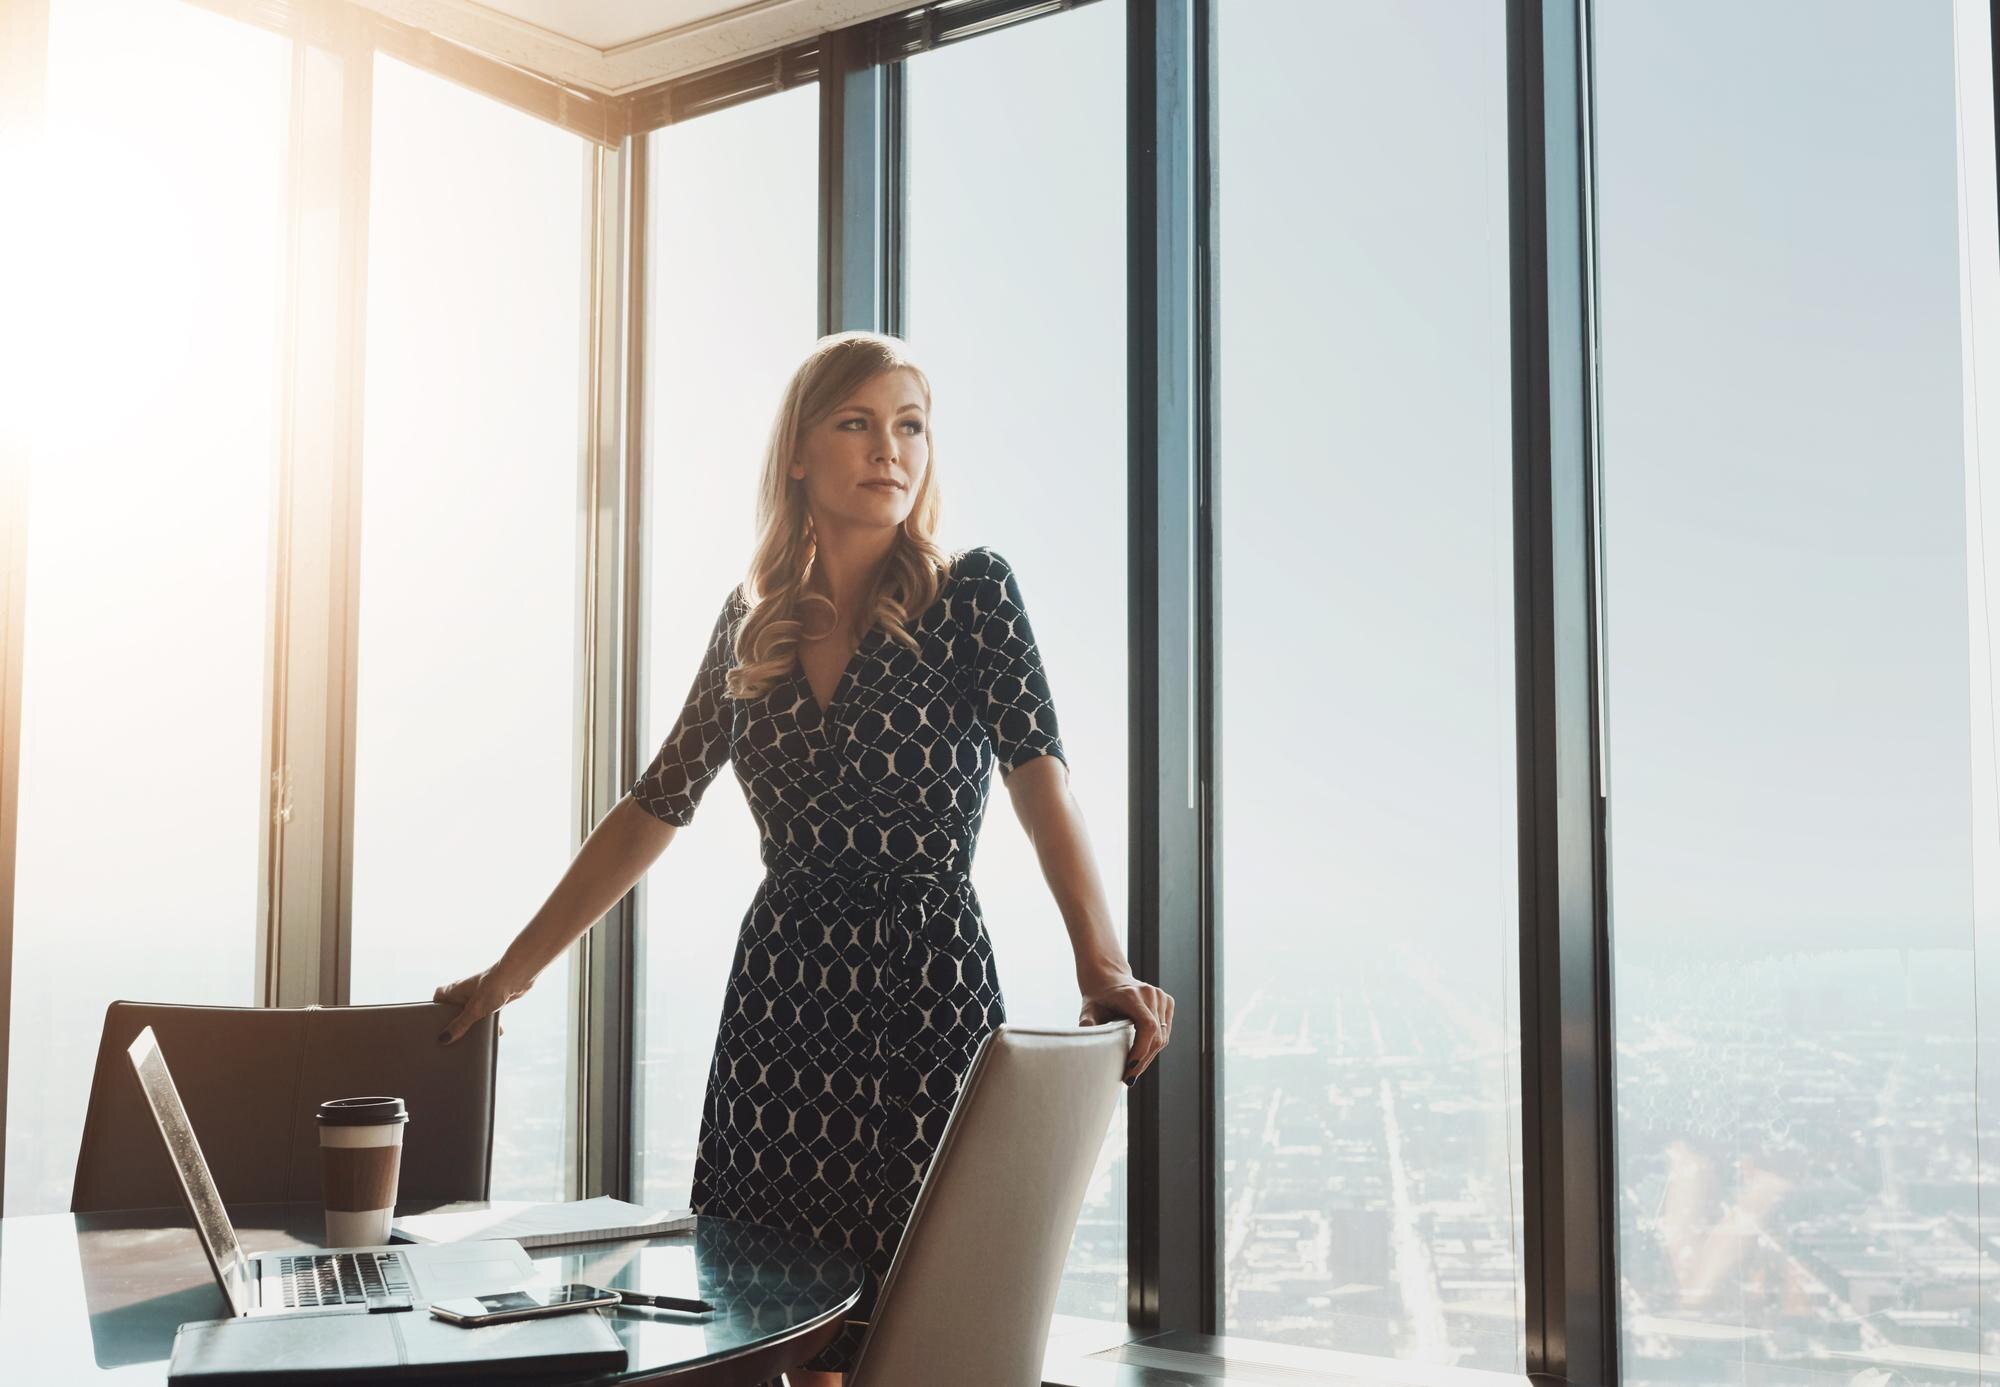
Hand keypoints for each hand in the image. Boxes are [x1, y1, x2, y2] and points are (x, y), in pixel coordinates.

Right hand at [433, 961, 534, 1043]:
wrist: (518, 975)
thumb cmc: (494, 985)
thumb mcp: (474, 1010)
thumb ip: (460, 1025)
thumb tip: (444, 1038)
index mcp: (454, 990)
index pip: (437, 998)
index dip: (435, 1010)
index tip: (434, 1024)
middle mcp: (464, 991)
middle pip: (454, 1009)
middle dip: (456, 1023)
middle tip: (454, 1036)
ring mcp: (478, 994)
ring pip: (471, 1013)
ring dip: (475, 1024)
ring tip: (476, 1037)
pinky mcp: (492, 998)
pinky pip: (486, 1013)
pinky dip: (490, 1021)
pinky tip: (497, 1031)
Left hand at [1077, 968, 1174, 1085]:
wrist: (1108, 976)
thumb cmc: (1096, 996)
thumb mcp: (1088, 1010)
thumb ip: (1088, 1025)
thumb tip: (1085, 1046)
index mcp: (1132, 994)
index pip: (1148, 1027)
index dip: (1142, 1051)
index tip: (1130, 1069)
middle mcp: (1150, 994)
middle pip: (1156, 1036)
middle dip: (1142, 1060)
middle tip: (1129, 1078)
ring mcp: (1161, 996)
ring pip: (1162, 1036)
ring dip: (1149, 1055)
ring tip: (1134, 1069)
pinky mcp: (1167, 1001)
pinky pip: (1165, 1031)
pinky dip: (1155, 1045)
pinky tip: (1142, 1053)